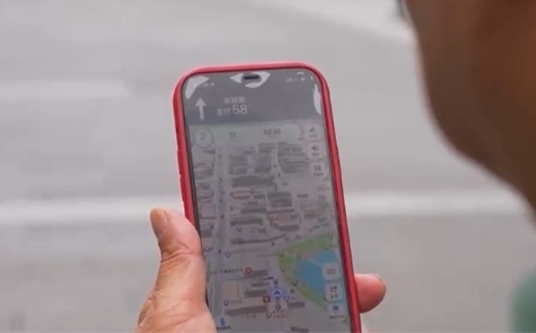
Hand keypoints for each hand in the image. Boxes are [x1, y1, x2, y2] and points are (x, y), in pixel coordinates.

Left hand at [137, 208, 386, 331]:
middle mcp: (243, 330)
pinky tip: (362, 324)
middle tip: (364, 281)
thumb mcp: (174, 319)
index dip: (282, 246)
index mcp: (210, 312)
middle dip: (333, 283)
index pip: (251, 269)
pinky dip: (348, 329)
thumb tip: (166, 215)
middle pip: (297, 298)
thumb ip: (181, 270)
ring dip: (347, 313)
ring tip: (368, 300)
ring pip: (318, 325)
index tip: (314, 226)